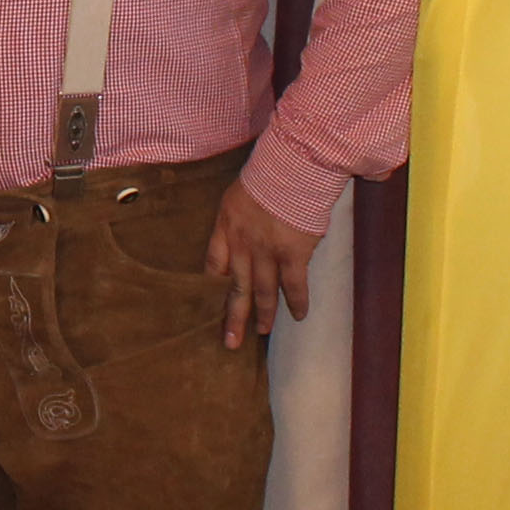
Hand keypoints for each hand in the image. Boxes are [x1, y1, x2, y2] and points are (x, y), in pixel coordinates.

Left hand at [205, 181, 321, 347]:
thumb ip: (236, 216)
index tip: (210, 299)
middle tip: (230, 342)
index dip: (212, 284)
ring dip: (263, 315)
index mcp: (225, 228)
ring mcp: (267, 252)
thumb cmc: (267, 174)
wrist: (291, 167)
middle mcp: (242, 245)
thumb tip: (241, 227)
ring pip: (263, 292)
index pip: (213, 264)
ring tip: (262, 332)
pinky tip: (299, 316)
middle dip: (233, 317)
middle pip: (235, 288)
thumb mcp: (237, 194)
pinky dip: (298, 302)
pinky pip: (294, 285)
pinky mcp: (293, 254)